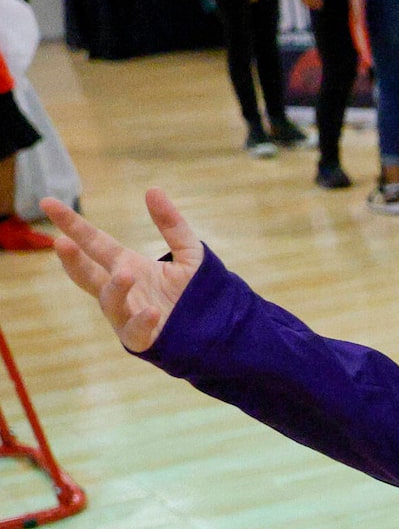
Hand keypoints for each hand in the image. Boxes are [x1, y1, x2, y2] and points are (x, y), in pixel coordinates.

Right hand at [44, 189, 203, 353]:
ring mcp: (129, 315)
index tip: (48, 202)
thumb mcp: (189, 253)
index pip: (94, 242)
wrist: (219, 328)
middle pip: (89, 274)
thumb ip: (171, 225)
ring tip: (127, 273)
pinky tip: (152, 310)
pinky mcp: (144, 339)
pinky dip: (141, 321)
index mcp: (127, 265)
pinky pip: (136, 332)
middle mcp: (122, 290)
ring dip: (115, 288)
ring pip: (110, 303)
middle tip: (62, 242)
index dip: (72, 224)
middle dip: (73, 259)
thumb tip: (153, 189)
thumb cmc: (197, 291)